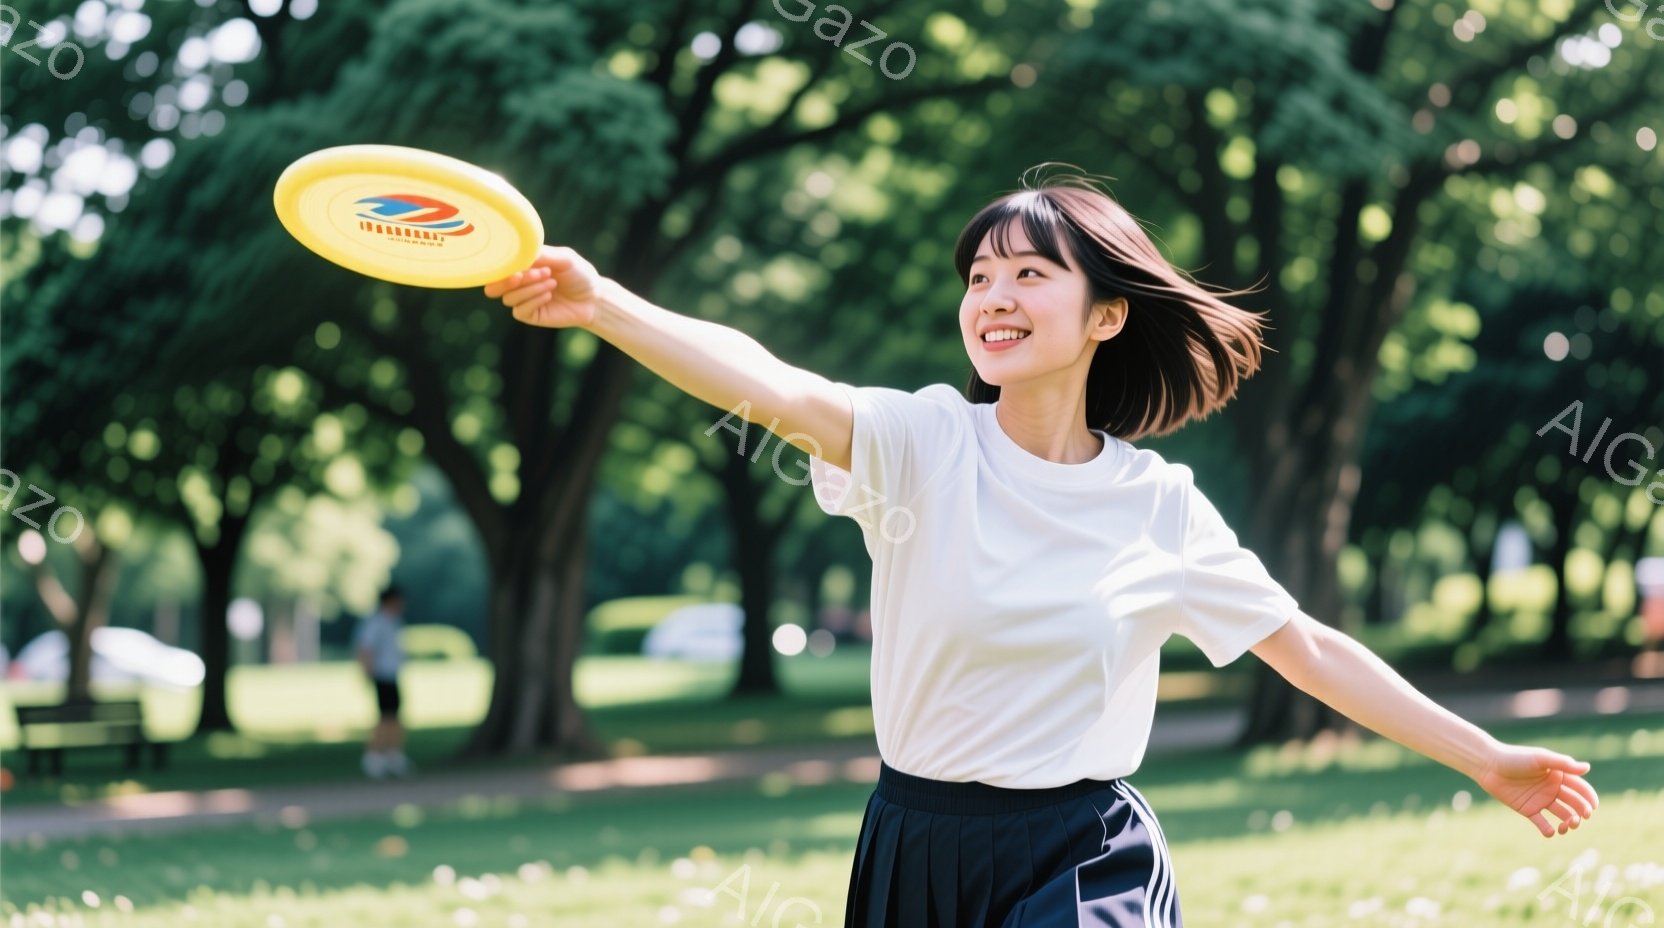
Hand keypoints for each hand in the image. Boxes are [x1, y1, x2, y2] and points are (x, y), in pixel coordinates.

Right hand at [483, 245, 602, 328]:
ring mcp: (523, 300)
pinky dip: (533, 300)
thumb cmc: (579, 274)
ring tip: (552, 282)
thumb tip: (520, 252)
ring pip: (509, 298)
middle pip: (493, 287)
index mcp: (522, 266)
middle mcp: (519, 283)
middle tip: (523, 275)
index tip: (516, 264)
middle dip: (506, 281)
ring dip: (529, 288)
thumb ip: (543, 254)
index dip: (501, 266)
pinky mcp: (530, 315)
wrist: (594, 298)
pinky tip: (549, 295)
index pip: (498, 267)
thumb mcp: (564, 258)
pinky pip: (519, 310)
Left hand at [1472, 743, 1597, 837]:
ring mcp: (1541, 800)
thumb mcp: (1540, 759)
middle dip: (1581, 813)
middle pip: (1574, 804)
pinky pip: (1542, 823)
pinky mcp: (1528, 809)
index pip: (1580, 789)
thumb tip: (1587, 768)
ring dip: (1569, 822)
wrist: (1489, 766)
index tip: (1592, 808)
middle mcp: (1552, 788)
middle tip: (1581, 818)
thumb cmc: (1515, 758)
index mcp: (1558, 775)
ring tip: (1567, 826)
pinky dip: (1548, 830)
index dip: (1589, 798)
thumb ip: (1563, 764)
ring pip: (1562, 815)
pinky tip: (1551, 831)